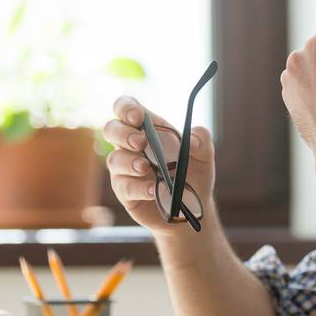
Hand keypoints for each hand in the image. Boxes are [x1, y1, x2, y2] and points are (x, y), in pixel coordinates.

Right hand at [103, 96, 216, 236]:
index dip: (126, 108)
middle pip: (111, 129)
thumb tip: (192, 140)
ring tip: (146, 167)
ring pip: (114, 159)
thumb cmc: (193, 174)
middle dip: (123, 133)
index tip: (138, 117)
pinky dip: (139, 187)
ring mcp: (125, 170)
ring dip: (129, 162)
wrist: (193, 208)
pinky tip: (154, 190)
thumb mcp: (204, 155)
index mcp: (148, 129)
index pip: (126, 108)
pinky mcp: (126, 193)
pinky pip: (124, 187)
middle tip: (141, 142)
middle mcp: (131, 147)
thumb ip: (202, 140)